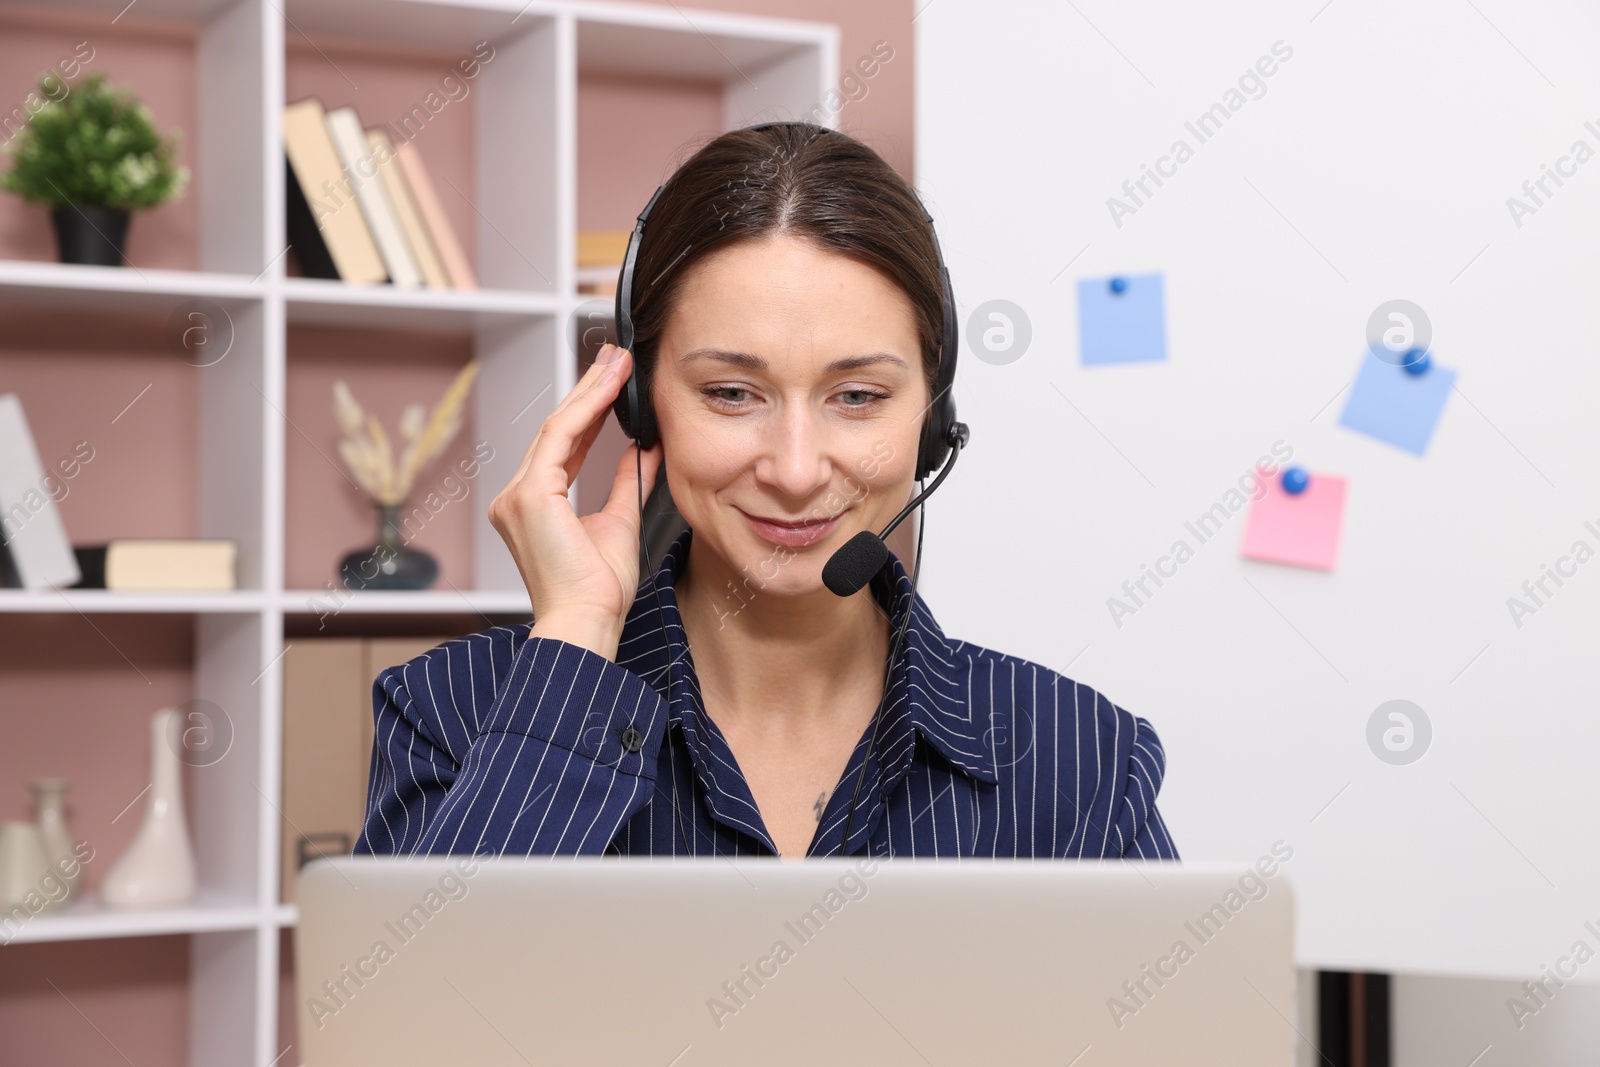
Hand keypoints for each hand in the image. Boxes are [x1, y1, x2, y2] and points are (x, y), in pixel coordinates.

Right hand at [488, 343, 663, 659]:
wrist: (586, 622)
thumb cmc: (597, 591)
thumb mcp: (620, 523)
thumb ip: (626, 483)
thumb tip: (642, 450)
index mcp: (533, 507)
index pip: (563, 446)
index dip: (588, 411)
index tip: (611, 382)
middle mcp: (517, 497)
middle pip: (556, 430)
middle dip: (587, 390)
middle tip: (613, 357)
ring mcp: (518, 495)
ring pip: (556, 427)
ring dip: (589, 391)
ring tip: (615, 362)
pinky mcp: (530, 496)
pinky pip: (560, 438)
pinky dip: (587, 408)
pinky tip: (609, 388)